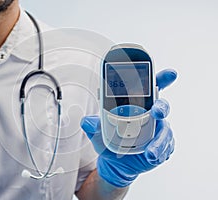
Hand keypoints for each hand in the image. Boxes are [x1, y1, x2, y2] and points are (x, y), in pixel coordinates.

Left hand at [80, 69, 176, 186]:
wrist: (116, 162)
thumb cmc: (110, 140)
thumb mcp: (99, 133)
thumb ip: (94, 126)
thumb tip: (87, 121)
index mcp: (136, 104)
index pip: (150, 88)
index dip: (161, 79)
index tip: (170, 74)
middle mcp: (150, 114)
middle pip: (161, 106)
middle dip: (161, 107)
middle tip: (157, 112)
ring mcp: (158, 130)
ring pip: (164, 131)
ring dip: (159, 141)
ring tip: (150, 152)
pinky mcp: (162, 145)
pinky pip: (165, 147)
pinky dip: (159, 152)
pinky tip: (151, 157)